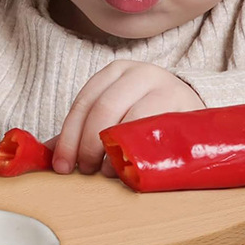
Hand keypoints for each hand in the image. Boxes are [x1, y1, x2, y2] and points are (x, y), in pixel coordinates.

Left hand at [51, 61, 203, 176]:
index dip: (69, 136)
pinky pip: (158, 131)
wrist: (194, 106)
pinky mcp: (185, 106)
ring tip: (107, 172)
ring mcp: (164, 87)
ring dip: (114, 151)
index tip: (62, 165)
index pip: (84, 102)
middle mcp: (138, 73)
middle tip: (86, 170)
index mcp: (114, 72)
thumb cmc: (148, 112)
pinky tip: (133, 167)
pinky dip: (141, 152)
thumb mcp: (115, 112)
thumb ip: (84, 129)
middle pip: (104, 109)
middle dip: (89, 144)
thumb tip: (49, 154)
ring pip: (131, 119)